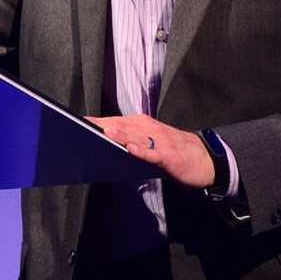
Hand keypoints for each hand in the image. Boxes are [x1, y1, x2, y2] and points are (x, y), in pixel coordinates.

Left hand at [87, 114, 214, 188]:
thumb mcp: (149, 140)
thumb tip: (103, 140)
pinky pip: (153, 153)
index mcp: (142, 124)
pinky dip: (142, 151)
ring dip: (120, 135)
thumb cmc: (172, 149)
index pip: (114, 121)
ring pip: (136, 137)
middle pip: (121, 126)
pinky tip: (131, 150)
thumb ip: (129, 139)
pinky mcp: (169, 156)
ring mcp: (159, 142)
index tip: (76, 122)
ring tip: (103, 133)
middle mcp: (149, 129)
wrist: (204, 158)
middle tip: (81, 128)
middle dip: (102, 127)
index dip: (96, 122)